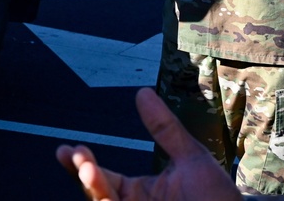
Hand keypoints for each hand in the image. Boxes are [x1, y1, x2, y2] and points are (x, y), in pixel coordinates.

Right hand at [55, 88, 240, 200]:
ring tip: (89, 170)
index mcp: (137, 192)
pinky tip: (105, 192)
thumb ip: (164, 128)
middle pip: (96, 193)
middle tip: (76, 156)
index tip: (66, 150)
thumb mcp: (191, 159)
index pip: (101, 178)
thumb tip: (141, 92)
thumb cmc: (217, 199)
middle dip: (83, 175)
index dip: (80, 164)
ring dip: (94, 190)